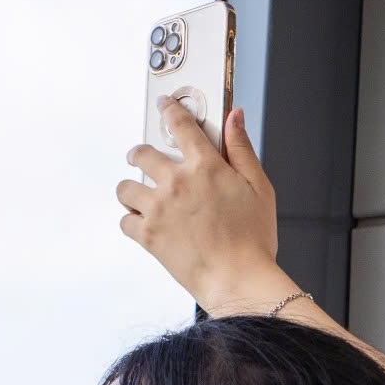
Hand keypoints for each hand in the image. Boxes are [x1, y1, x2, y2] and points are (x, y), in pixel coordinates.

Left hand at [116, 102, 288, 308]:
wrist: (237, 279)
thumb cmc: (253, 239)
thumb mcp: (259, 187)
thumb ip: (242, 149)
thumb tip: (235, 117)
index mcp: (205, 166)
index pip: (180, 125)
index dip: (169, 110)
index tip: (164, 105)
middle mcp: (176, 182)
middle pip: (141, 154)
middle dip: (138, 153)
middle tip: (139, 157)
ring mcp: (158, 209)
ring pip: (125, 187)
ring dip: (130, 188)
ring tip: (137, 194)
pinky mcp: (148, 236)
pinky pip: (124, 221)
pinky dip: (130, 221)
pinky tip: (141, 222)